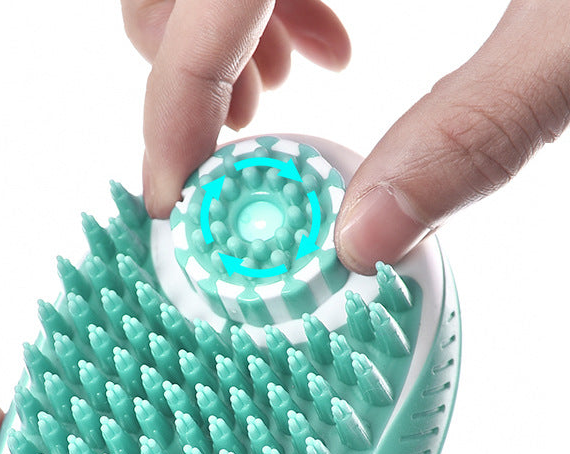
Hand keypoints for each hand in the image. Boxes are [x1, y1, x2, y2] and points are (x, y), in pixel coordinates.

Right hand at [125, 1, 569, 273]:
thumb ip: (475, 128)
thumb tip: (366, 238)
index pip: (200, 4)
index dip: (172, 106)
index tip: (175, 193)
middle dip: (184, 69)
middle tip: (241, 137)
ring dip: (222, 37)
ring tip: (293, 86)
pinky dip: (268, 2)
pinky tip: (332, 35)